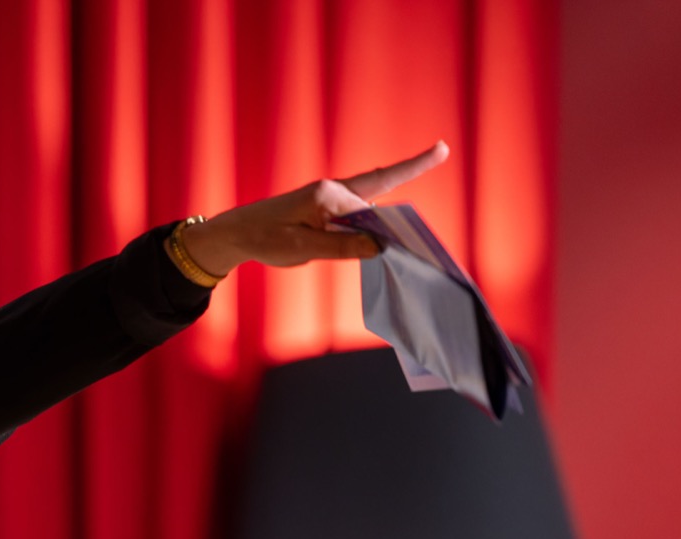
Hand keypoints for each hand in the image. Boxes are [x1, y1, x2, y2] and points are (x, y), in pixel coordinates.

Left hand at [178, 141, 449, 276]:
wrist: (238, 232)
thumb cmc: (266, 239)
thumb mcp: (302, 249)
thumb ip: (341, 247)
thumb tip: (379, 247)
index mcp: (327, 195)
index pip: (370, 211)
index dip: (396, 223)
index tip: (430, 188)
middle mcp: (332, 189)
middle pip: (378, 196)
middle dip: (407, 184)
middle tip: (441, 148)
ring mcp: (331, 196)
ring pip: (370, 203)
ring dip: (388, 209)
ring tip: (433, 156)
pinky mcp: (328, 206)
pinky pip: (360, 209)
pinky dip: (375, 216)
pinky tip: (390, 217)